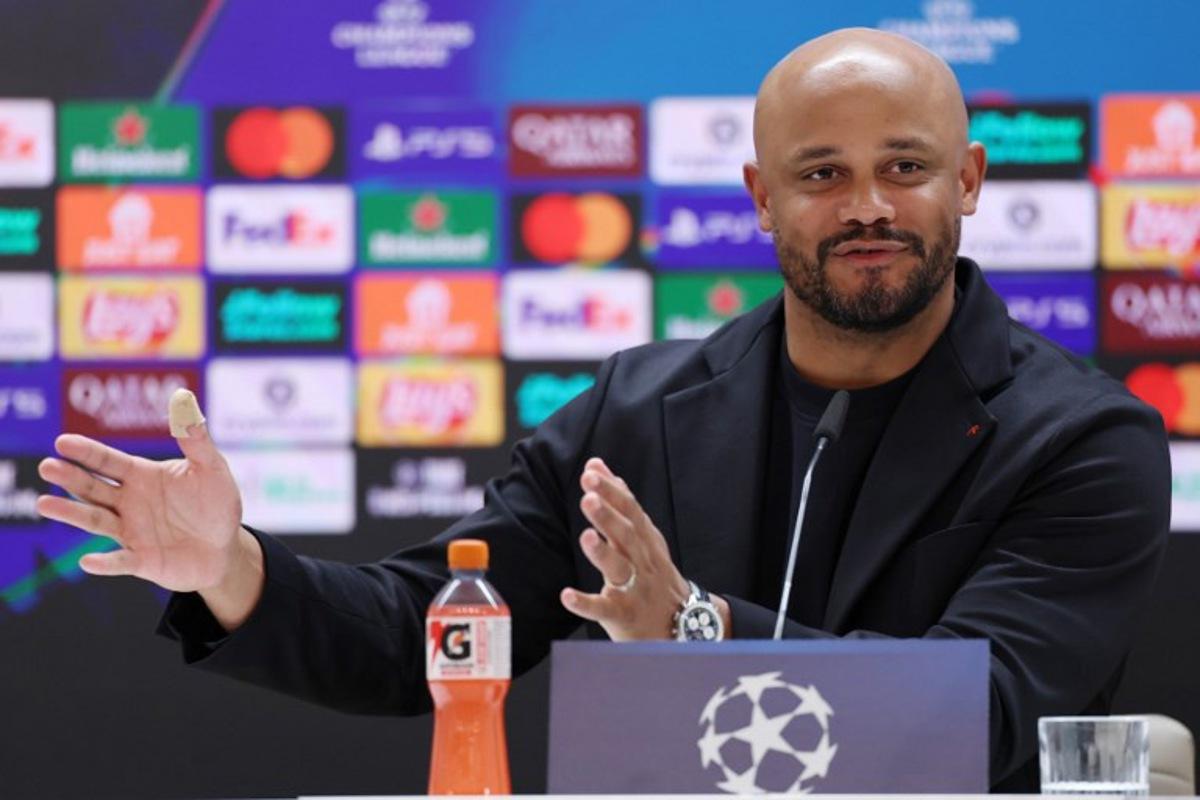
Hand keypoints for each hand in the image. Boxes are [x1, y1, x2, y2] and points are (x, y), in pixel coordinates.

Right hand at [35, 422, 262, 628]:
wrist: (225, 548)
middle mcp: (128, 503)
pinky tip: (88, 561)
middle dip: (71, 477)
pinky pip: (120, 562)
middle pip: (93, 488)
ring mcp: (131, 532)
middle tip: (47, 466)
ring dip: (72, 513)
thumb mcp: (211, 468)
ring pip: (96, 521)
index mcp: (141, 476)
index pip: (108, 461)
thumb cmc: (216, 504)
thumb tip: (183, 397)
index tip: (63, 442)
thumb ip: (195, 438)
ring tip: (45, 504)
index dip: (87, 452)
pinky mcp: (141, 561)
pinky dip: (105, 563)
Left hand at [560, 457, 691, 639]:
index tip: (592, 471)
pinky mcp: (624, 615)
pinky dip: (586, 603)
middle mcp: (642, 561)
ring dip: (602, 552)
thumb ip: (621, 504)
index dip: (612, 490)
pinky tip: (567, 595)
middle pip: (627, 535)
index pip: (631, 510)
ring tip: (586, 536)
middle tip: (588, 496)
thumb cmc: (654, 575)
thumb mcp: (645, 537)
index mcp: (645, 540)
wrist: (683, 625)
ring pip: (619, 569)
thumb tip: (601, 468)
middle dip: (608, 514)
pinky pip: (604, 610)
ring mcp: (635, 589)